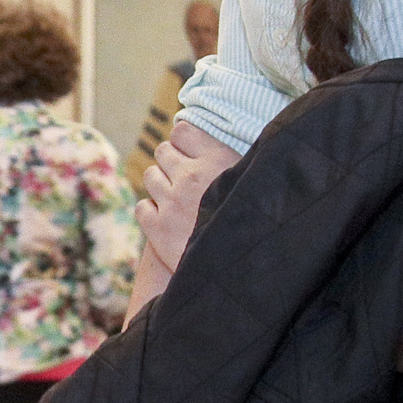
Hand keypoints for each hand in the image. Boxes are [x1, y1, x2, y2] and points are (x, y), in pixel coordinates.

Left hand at [130, 120, 239, 323]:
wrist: (249, 271)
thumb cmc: (260, 223)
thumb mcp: (257, 184)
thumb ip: (239, 164)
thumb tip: (224, 151)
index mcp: (217, 159)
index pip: (183, 131)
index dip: (186, 142)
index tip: (193, 154)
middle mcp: (190, 176)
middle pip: (162, 152)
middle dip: (172, 163)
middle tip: (188, 181)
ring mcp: (170, 202)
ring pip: (149, 176)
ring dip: (161, 184)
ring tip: (179, 201)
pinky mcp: (157, 229)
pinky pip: (141, 207)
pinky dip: (151, 212)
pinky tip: (168, 221)